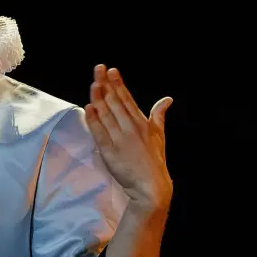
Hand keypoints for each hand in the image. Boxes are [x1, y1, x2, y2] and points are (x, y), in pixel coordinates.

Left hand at [84, 65, 172, 215]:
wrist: (151, 187)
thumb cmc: (154, 161)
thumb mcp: (159, 136)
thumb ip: (159, 116)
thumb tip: (167, 99)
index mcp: (142, 123)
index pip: (127, 99)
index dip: (118, 83)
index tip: (111, 70)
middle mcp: (131, 128)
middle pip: (115, 102)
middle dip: (106, 84)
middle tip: (98, 69)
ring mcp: (120, 140)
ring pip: (106, 114)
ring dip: (98, 97)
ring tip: (93, 84)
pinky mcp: (110, 152)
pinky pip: (100, 133)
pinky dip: (94, 120)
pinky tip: (89, 108)